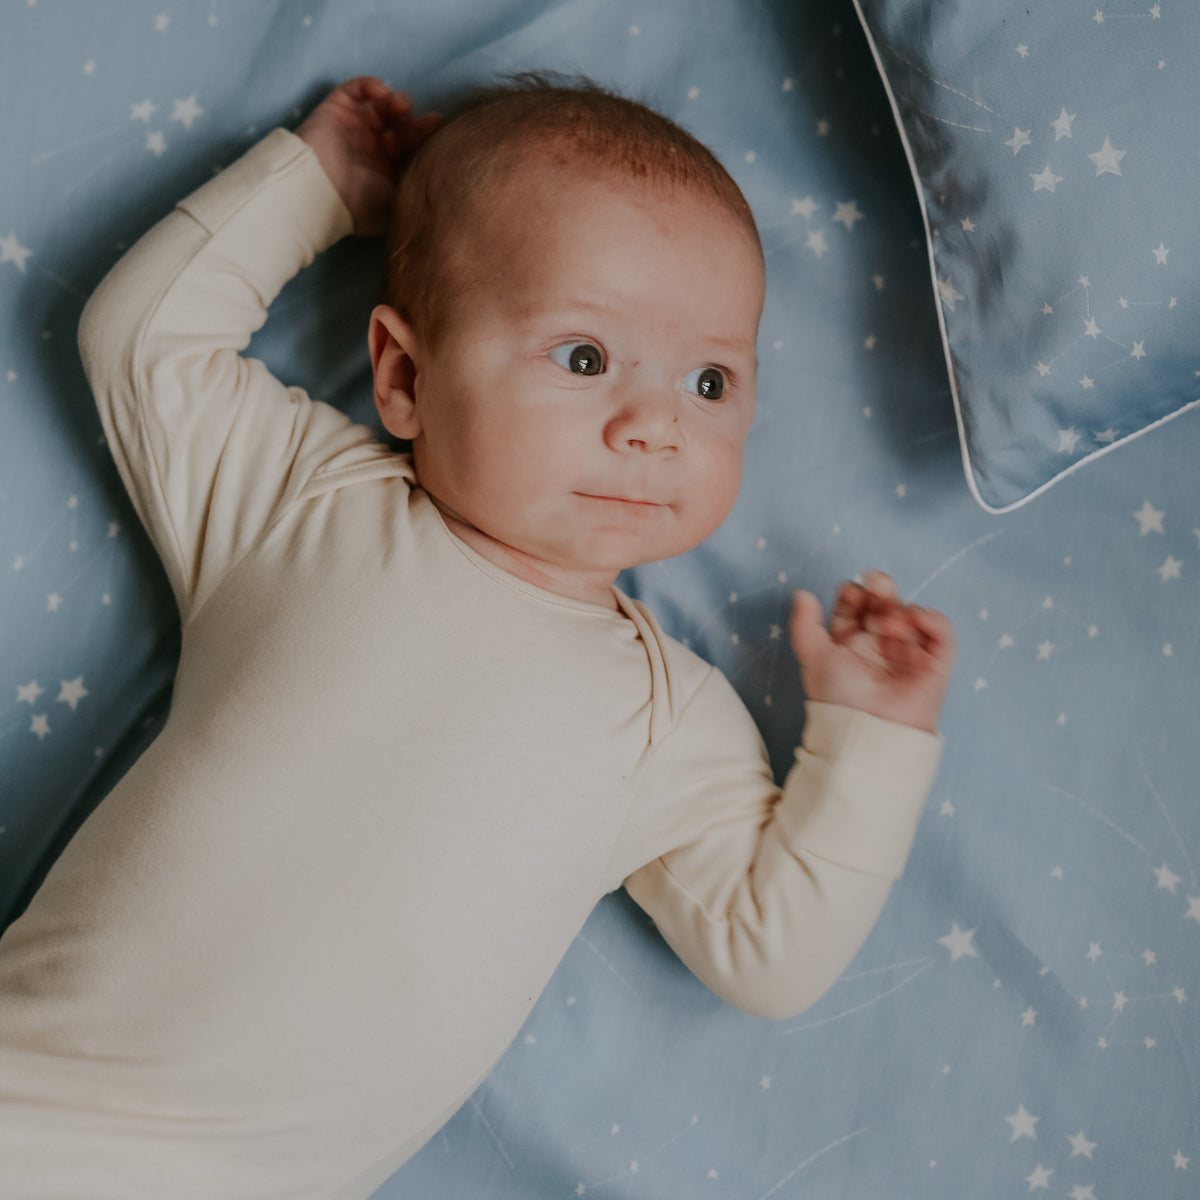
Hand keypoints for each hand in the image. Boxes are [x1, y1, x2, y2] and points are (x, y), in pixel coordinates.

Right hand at [297, 76, 438, 236]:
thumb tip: (443, 180)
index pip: (411, 151)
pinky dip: (370, 85)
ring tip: (399, 106)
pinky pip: (356, 89)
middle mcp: (371, 150)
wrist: (318, 192)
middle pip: (400, 128)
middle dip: (415, 124)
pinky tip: (381, 92)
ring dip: (395, 102)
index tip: (440, 130)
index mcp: (386, 173)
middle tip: (428, 121)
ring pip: (381, 108)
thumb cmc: (360, 204)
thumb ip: (419, 188)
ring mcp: (354, 129)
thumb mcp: (398, 203)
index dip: (426, 139)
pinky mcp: (336, 110)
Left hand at [789, 570, 954, 733]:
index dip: (854, 594)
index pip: (855, 607)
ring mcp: (908, 653)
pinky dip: (931, 619)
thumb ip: (805, 624)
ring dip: (899, 608)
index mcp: (851, 643)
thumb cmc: (837, 698)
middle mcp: (879, 646)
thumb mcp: (814, 656)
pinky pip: (941, 633)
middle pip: (883, 605)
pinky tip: (915, 619)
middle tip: (876, 582)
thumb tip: (801, 593)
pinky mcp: (934, 664)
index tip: (850, 591)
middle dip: (880, 590)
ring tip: (887, 621)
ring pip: (909, 615)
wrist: (868, 731)